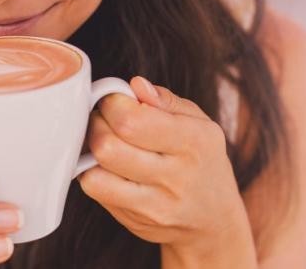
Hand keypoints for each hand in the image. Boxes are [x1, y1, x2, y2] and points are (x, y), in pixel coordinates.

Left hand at [78, 77, 254, 264]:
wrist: (214, 221)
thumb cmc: (202, 161)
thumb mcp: (200, 123)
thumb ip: (166, 100)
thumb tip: (135, 85)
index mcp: (194, 142)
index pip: (133, 121)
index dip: (112, 103)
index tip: (115, 99)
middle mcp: (176, 176)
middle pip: (108, 146)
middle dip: (96, 123)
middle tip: (104, 118)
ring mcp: (155, 205)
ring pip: (95, 173)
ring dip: (90, 150)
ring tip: (104, 140)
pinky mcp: (135, 221)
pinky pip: (96, 191)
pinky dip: (92, 172)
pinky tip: (106, 165)